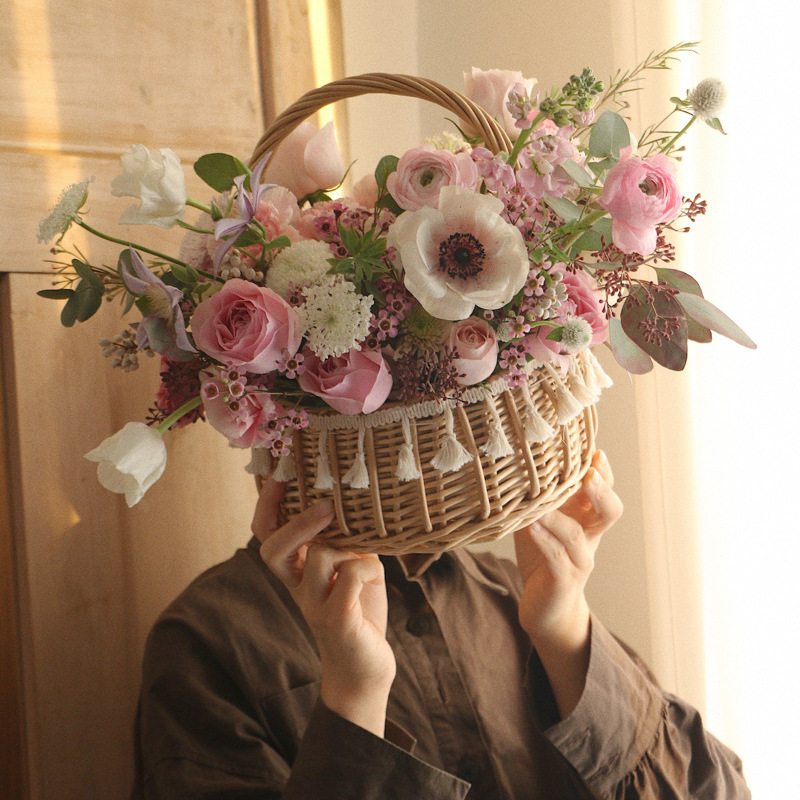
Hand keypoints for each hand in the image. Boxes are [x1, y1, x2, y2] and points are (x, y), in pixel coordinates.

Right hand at [253, 479, 395, 736]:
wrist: (366, 669)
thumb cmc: (359, 612)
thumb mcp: (353, 567)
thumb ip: (347, 541)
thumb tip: (357, 508)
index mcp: (296, 572)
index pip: (266, 535)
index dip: (267, 506)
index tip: (280, 476)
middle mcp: (297, 588)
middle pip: (272, 549)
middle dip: (297, 522)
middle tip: (325, 505)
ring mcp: (313, 605)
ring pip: (320, 556)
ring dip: (349, 546)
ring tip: (366, 556)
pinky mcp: (336, 619)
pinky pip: (349, 577)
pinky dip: (366, 568)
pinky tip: (376, 577)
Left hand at [514, 450, 621, 716]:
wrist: (544, 608)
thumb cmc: (541, 556)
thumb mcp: (541, 519)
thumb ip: (538, 495)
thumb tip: (521, 459)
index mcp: (587, 519)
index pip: (604, 491)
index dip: (602, 471)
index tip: (593, 450)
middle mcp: (590, 538)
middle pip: (610, 511)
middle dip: (601, 491)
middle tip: (587, 474)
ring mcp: (580, 561)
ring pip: (577, 536)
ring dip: (559, 517)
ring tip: (542, 504)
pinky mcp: (563, 582)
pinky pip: (557, 560)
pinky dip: (544, 542)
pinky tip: (531, 527)